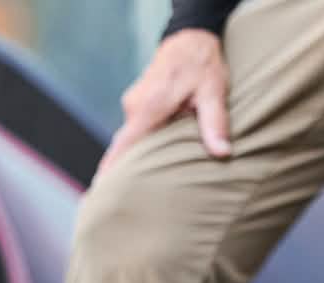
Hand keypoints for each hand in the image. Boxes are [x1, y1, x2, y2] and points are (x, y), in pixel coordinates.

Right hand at [98, 30, 229, 176]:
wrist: (190, 39)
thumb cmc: (202, 64)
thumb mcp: (213, 93)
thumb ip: (216, 123)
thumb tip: (222, 152)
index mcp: (150, 106)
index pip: (125, 143)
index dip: (112, 166)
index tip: (102, 187)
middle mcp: (136, 106)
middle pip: (128, 147)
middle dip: (128, 173)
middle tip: (128, 202)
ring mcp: (136, 105)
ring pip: (135, 140)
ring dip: (141, 161)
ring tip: (145, 190)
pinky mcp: (141, 106)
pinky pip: (140, 132)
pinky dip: (146, 148)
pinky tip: (155, 166)